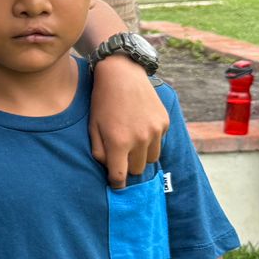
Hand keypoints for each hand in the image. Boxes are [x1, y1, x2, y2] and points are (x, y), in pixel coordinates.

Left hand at [89, 56, 166, 186]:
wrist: (122, 74)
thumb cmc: (102, 102)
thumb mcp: (93, 127)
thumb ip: (99, 152)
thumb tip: (110, 170)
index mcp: (119, 142)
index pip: (120, 176)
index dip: (116, 183)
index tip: (115, 184)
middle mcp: (140, 139)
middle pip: (137, 170)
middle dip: (128, 167)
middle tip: (120, 155)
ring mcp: (155, 131)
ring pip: (151, 159)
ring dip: (141, 156)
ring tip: (131, 141)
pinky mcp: (165, 122)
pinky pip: (159, 142)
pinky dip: (150, 141)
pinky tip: (140, 126)